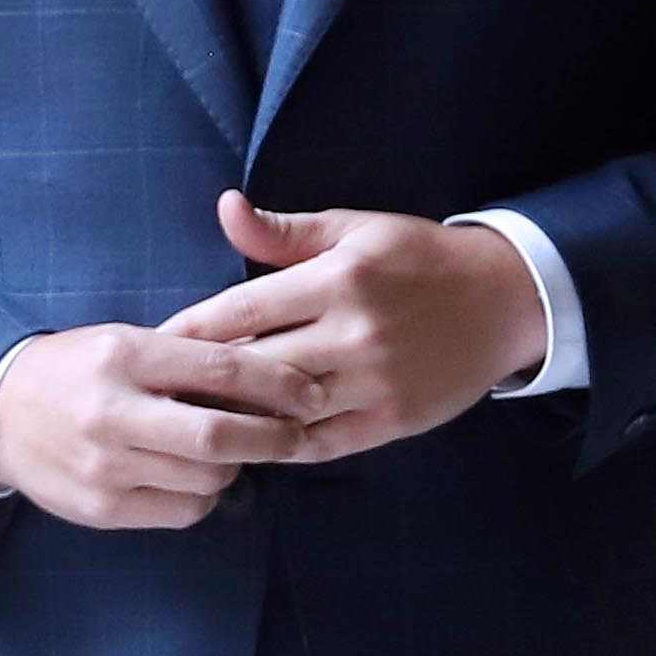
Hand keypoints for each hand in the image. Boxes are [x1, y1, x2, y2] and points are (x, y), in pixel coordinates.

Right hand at [0, 324, 306, 529]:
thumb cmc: (77, 370)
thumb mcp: (127, 342)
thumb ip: (190, 357)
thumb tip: (272, 373)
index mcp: (124, 358)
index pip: (220, 369)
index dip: (276, 384)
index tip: (310, 392)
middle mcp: (112, 413)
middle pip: (217, 437)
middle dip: (272, 438)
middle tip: (296, 433)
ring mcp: (104, 467)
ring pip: (206, 480)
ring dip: (236, 467)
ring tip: (237, 451)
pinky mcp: (101, 509)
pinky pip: (181, 511)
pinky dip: (203, 496)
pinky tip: (195, 477)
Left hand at [160, 194, 550, 463]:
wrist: (505, 300)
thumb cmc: (419, 258)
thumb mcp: (356, 229)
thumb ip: (285, 231)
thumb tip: (225, 209)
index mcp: (338, 279)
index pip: (240, 312)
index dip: (188, 332)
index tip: (150, 345)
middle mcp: (353, 332)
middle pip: (252, 367)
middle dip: (199, 381)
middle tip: (153, 394)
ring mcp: (373, 381)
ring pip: (282, 411)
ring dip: (233, 420)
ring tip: (188, 425)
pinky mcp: (391, 419)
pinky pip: (319, 443)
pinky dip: (278, 447)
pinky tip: (248, 445)